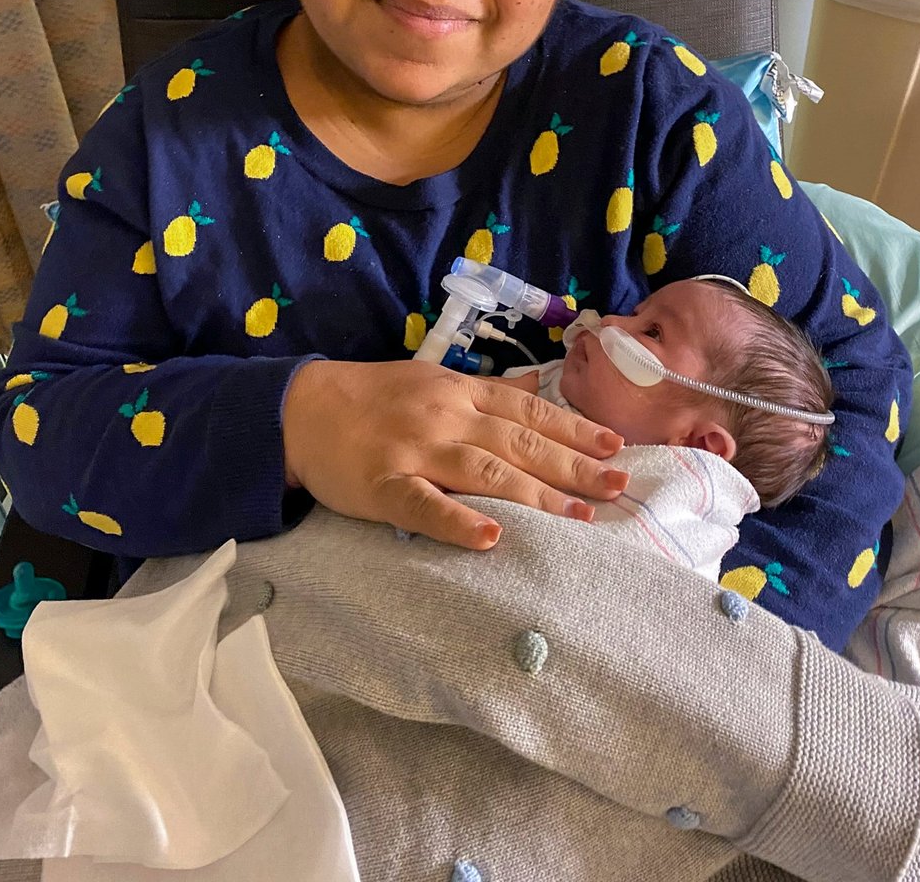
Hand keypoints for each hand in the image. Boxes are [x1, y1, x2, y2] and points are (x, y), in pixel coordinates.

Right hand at [282, 359, 626, 548]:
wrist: (301, 408)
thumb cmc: (373, 396)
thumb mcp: (434, 380)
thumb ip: (487, 390)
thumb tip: (539, 385)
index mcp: (460, 391)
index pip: (528, 411)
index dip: (574, 428)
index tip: (615, 446)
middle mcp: (446, 417)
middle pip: (519, 442)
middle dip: (573, 466)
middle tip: (617, 487)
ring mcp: (415, 450)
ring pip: (485, 472)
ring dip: (535, 496)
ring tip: (578, 519)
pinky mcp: (383, 486)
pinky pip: (424, 506)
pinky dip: (458, 521)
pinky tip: (491, 538)